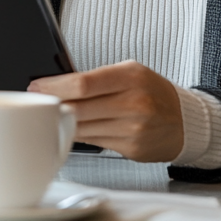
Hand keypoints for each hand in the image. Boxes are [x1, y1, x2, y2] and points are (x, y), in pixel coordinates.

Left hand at [28, 60, 183, 161]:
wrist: (184, 120)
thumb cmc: (153, 92)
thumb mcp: (130, 72)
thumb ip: (97, 78)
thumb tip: (58, 86)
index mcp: (131, 77)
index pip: (83, 84)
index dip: (54, 87)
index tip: (37, 88)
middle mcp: (134, 103)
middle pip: (78, 107)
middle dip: (53, 105)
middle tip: (38, 103)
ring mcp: (133, 129)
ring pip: (82, 127)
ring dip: (63, 122)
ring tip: (56, 113)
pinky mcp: (131, 149)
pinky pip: (94, 141)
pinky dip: (81, 134)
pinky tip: (77, 127)